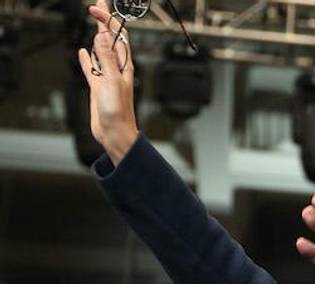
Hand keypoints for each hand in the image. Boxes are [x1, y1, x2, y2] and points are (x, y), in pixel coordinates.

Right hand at [75, 0, 138, 164]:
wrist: (115, 132)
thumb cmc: (118, 110)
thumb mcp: (111, 81)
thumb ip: (106, 59)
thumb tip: (101, 36)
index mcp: (124, 64)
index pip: (116, 35)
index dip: (106, 20)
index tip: (94, 8)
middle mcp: (117, 67)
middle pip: (109, 38)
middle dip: (104, 20)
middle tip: (97, 4)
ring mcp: (107, 75)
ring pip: (100, 50)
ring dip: (97, 35)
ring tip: (95, 22)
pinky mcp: (98, 86)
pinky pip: (91, 68)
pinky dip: (86, 58)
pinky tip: (82, 52)